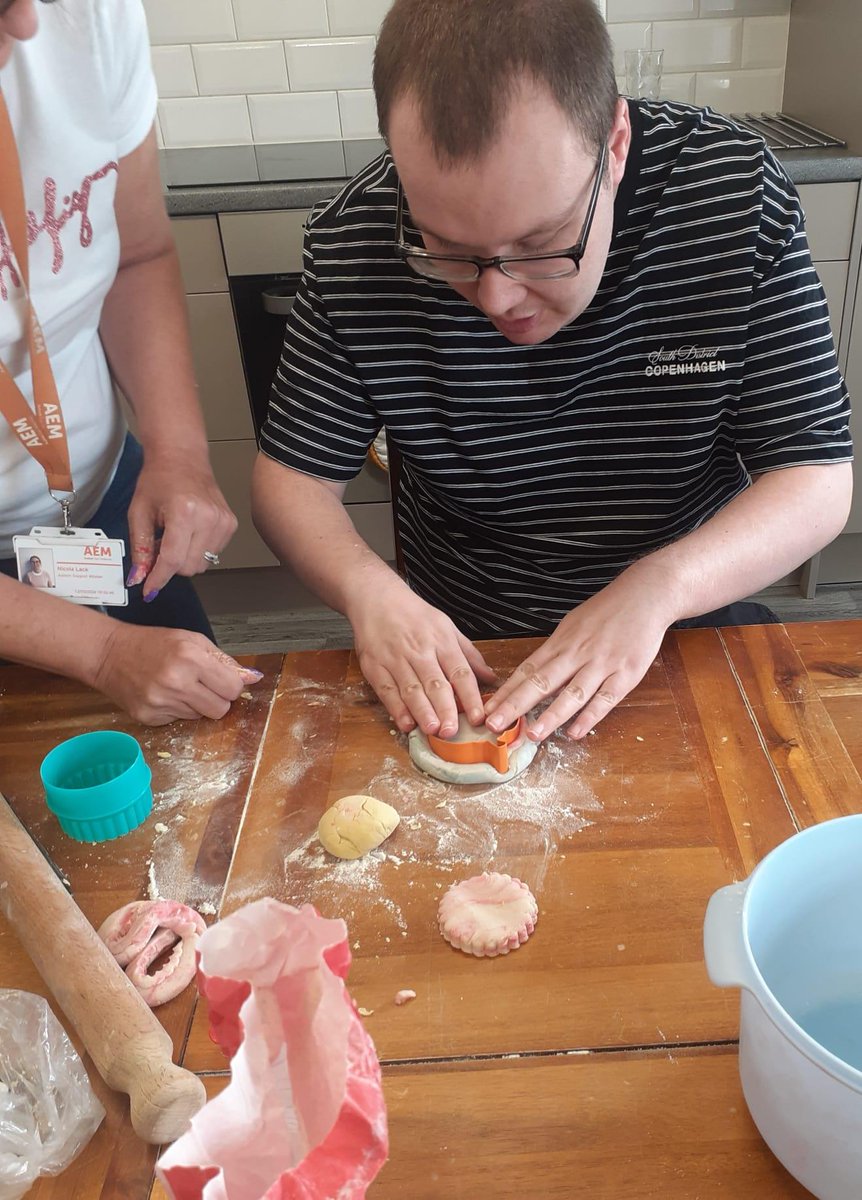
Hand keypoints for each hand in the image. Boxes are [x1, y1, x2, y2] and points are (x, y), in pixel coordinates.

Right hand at [91, 622, 263, 724]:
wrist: (109, 654)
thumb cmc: (153, 643)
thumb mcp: (191, 640)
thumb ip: (223, 661)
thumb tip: (253, 678)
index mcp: (190, 657)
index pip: (233, 688)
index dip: (231, 685)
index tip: (222, 680)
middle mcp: (176, 682)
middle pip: (221, 709)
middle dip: (218, 699)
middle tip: (203, 686)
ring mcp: (161, 702)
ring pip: (200, 716)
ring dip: (196, 704)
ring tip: (178, 686)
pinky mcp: (149, 717)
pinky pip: (179, 721)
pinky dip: (176, 709)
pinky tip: (163, 694)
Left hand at [124, 452, 237, 598]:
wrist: (182, 458)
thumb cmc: (159, 479)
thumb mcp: (139, 513)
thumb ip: (139, 549)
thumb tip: (138, 578)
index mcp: (185, 512)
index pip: (173, 560)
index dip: (158, 579)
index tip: (148, 590)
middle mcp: (209, 518)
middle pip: (188, 567)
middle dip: (169, 566)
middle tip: (157, 547)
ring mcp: (223, 522)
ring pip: (201, 565)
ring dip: (183, 558)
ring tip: (173, 536)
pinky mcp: (230, 525)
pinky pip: (212, 555)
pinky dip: (196, 550)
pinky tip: (188, 533)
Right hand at [346, 576, 496, 736]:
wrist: (376, 598)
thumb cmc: (414, 615)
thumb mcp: (447, 627)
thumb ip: (469, 655)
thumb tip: (492, 678)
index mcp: (441, 641)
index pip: (460, 672)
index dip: (471, 696)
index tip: (480, 716)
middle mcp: (420, 650)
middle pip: (435, 683)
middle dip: (446, 709)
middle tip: (453, 730)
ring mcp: (395, 659)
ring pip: (411, 689)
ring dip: (422, 711)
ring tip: (433, 730)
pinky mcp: (374, 666)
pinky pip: (387, 690)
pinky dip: (396, 708)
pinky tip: (406, 723)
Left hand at [483, 570, 672, 740]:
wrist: (646, 594)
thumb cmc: (607, 611)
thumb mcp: (573, 625)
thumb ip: (555, 651)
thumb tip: (532, 674)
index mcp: (561, 642)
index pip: (527, 670)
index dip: (507, 692)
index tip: (488, 709)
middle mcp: (577, 653)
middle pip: (542, 682)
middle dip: (516, 705)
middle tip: (495, 724)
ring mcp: (602, 664)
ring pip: (572, 693)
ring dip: (551, 715)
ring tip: (532, 734)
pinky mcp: (627, 673)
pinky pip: (606, 698)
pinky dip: (590, 716)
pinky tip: (575, 732)